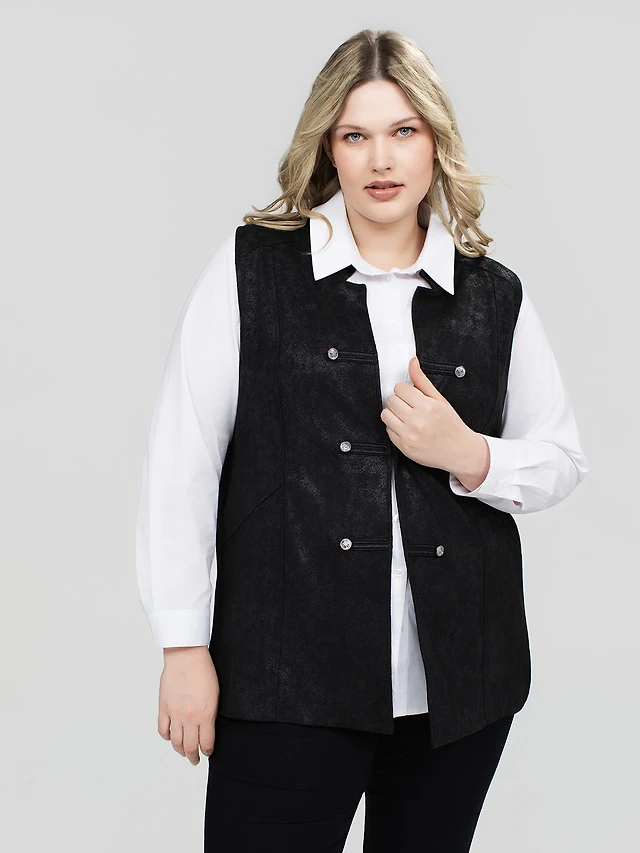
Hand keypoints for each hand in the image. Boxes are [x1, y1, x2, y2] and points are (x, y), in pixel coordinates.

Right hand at [158, 646, 218, 765]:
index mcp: (206, 714)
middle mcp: (190, 717)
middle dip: (193, 756)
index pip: (206, 743)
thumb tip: (208, 728)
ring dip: (180, 750)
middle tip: (195, 759)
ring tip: (183, 752)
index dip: (208, 751)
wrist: (186, 656)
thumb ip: (210, 714)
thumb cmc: (203, 670)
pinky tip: (171, 736)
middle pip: (190, 747)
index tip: (208, 752)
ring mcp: (175, 713)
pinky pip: (163, 729)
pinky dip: (167, 736)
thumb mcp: (215, 694)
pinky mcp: (163, 708)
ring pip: (175, 742)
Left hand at [380, 355, 485, 481]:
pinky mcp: (403, 447)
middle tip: (410, 406)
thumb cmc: (451, 425)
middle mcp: (417, 422)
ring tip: (407, 416)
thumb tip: (412, 361)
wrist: (459, 451)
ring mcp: (409, 435)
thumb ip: (422, 380)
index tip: (411, 395)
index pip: (400, 388)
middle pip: (391, 400)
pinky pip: (388, 429)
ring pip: (385, 414)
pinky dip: (395, 427)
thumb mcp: (440, 400)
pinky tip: (407, 428)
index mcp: (428, 407)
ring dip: (394, 413)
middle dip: (399, 400)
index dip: (405, 390)